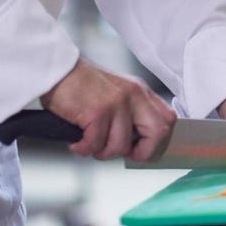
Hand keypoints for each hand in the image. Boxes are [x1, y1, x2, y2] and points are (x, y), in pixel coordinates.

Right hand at [39, 57, 175, 162]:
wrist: (57, 69)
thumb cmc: (82, 86)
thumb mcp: (117, 93)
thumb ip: (131, 113)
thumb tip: (136, 146)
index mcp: (141, 91)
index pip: (168, 119)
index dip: (158, 142)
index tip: (141, 151)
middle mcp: (134, 95)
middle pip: (158, 133)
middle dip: (143, 153)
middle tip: (124, 156)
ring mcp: (117, 102)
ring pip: (121, 145)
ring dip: (102, 153)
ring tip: (89, 144)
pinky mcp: (98, 111)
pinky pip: (96, 144)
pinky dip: (84, 149)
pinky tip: (77, 142)